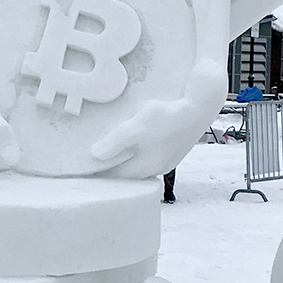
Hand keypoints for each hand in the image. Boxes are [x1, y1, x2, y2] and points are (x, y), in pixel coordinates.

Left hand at [89, 61, 225, 178]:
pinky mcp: (173, 146)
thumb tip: (95, 155)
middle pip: (127, 171)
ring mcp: (167, 158)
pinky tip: (133, 135)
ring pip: (139, 160)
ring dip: (124, 154)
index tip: (82, 165)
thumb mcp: (137, 128)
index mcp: (147, 168)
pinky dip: (138, 147)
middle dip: (110, 164)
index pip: (116, 178)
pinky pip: (149, 150)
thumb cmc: (168, 118)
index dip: (98, 171)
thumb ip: (116, 143)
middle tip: (91, 154)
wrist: (201, 105)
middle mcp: (157, 167)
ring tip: (108, 144)